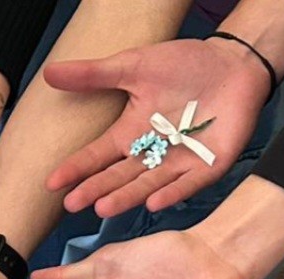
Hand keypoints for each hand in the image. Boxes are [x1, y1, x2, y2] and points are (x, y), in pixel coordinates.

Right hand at [45, 37, 269, 216]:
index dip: (76, 169)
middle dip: (96, 190)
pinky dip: (171, 193)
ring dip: (125, 197)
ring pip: (146, 184)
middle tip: (73, 203)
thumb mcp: (134, 65)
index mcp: (130, 134)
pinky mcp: (206, 167)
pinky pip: (186, 184)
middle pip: (118, 176)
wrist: (233, 64)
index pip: (97, 156)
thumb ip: (93, 75)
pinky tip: (153, 202)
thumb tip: (50, 73)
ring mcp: (176, 164)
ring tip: (103, 208)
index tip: (52, 182)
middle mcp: (149, 154)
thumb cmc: (185, 64)